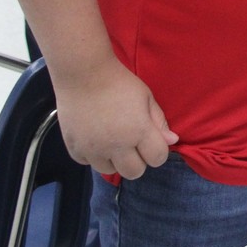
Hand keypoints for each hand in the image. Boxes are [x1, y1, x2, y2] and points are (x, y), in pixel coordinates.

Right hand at [53, 56, 177, 179]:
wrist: (84, 74)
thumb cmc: (120, 82)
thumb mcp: (146, 97)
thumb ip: (159, 122)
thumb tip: (172, 141)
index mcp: (138, 131)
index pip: (157, 159)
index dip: (157, 151)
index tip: (152, 141)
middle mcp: (116, 146)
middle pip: (134, 173)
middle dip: (138, 161)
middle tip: (132, 143)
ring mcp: (93, 150)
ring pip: (109, 171)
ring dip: (114, 159)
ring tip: (112, 139)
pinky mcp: (74, 149)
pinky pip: (88, 163)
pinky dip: (93, 155)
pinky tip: (95, 137)